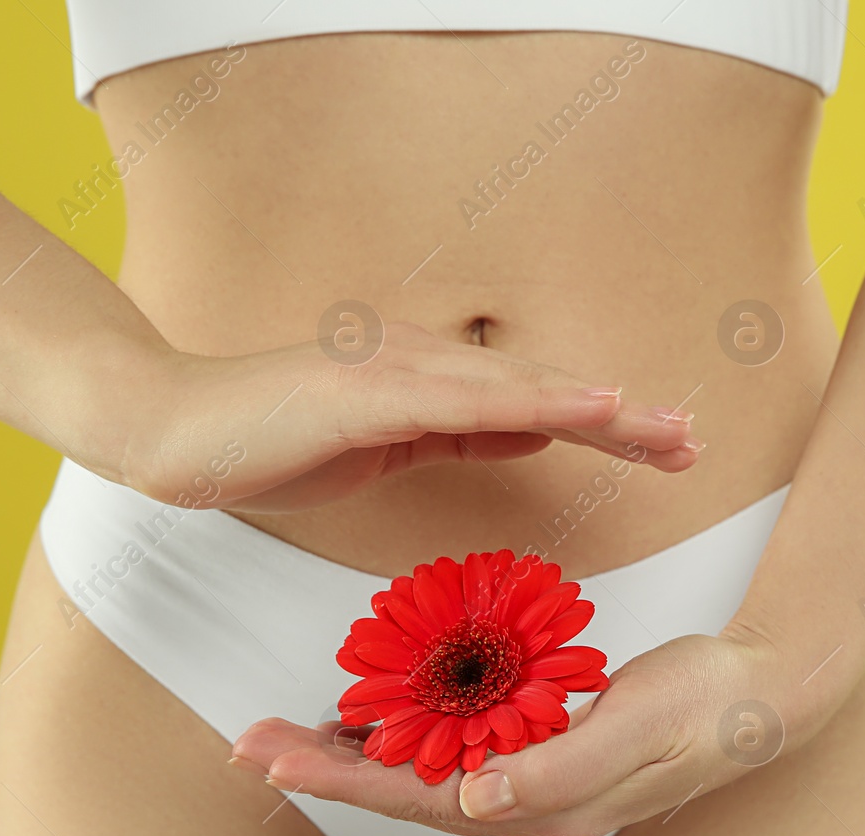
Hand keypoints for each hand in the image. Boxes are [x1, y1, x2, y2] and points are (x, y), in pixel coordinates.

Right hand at [124, 322, 701, 511]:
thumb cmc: (270, 442)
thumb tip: (533, 425)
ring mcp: (395, 370)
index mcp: (427, 377)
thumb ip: (457, 432)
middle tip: (691, 443)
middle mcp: (422, 360)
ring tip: (664, 430)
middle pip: (541, 388)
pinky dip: (531, 400)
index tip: (661, 446)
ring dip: (598, 408)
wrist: (173, 432)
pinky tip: (585, 405)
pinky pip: (465, 399)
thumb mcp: (386, 444)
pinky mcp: (368, 393)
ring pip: (518, 386)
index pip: (531, 400)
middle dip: (622, 419)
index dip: (602, 422)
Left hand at [229, 631, 808, 835]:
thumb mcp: (636, 729)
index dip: (341, 777)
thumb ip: (557, 769)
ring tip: (290, 731)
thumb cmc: (704, 706)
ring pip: (423, 769)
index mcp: (541, 806)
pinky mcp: (543, 746)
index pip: (418, 799)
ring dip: (355, 750)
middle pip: (404, 790)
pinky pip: (457, 745)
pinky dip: (408, 729)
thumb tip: (475, 804)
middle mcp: (526, 802)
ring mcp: (533, 778)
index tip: (272, 757)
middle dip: (324, 766)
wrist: (762, 693)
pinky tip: (379, 712)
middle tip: (250, 741)